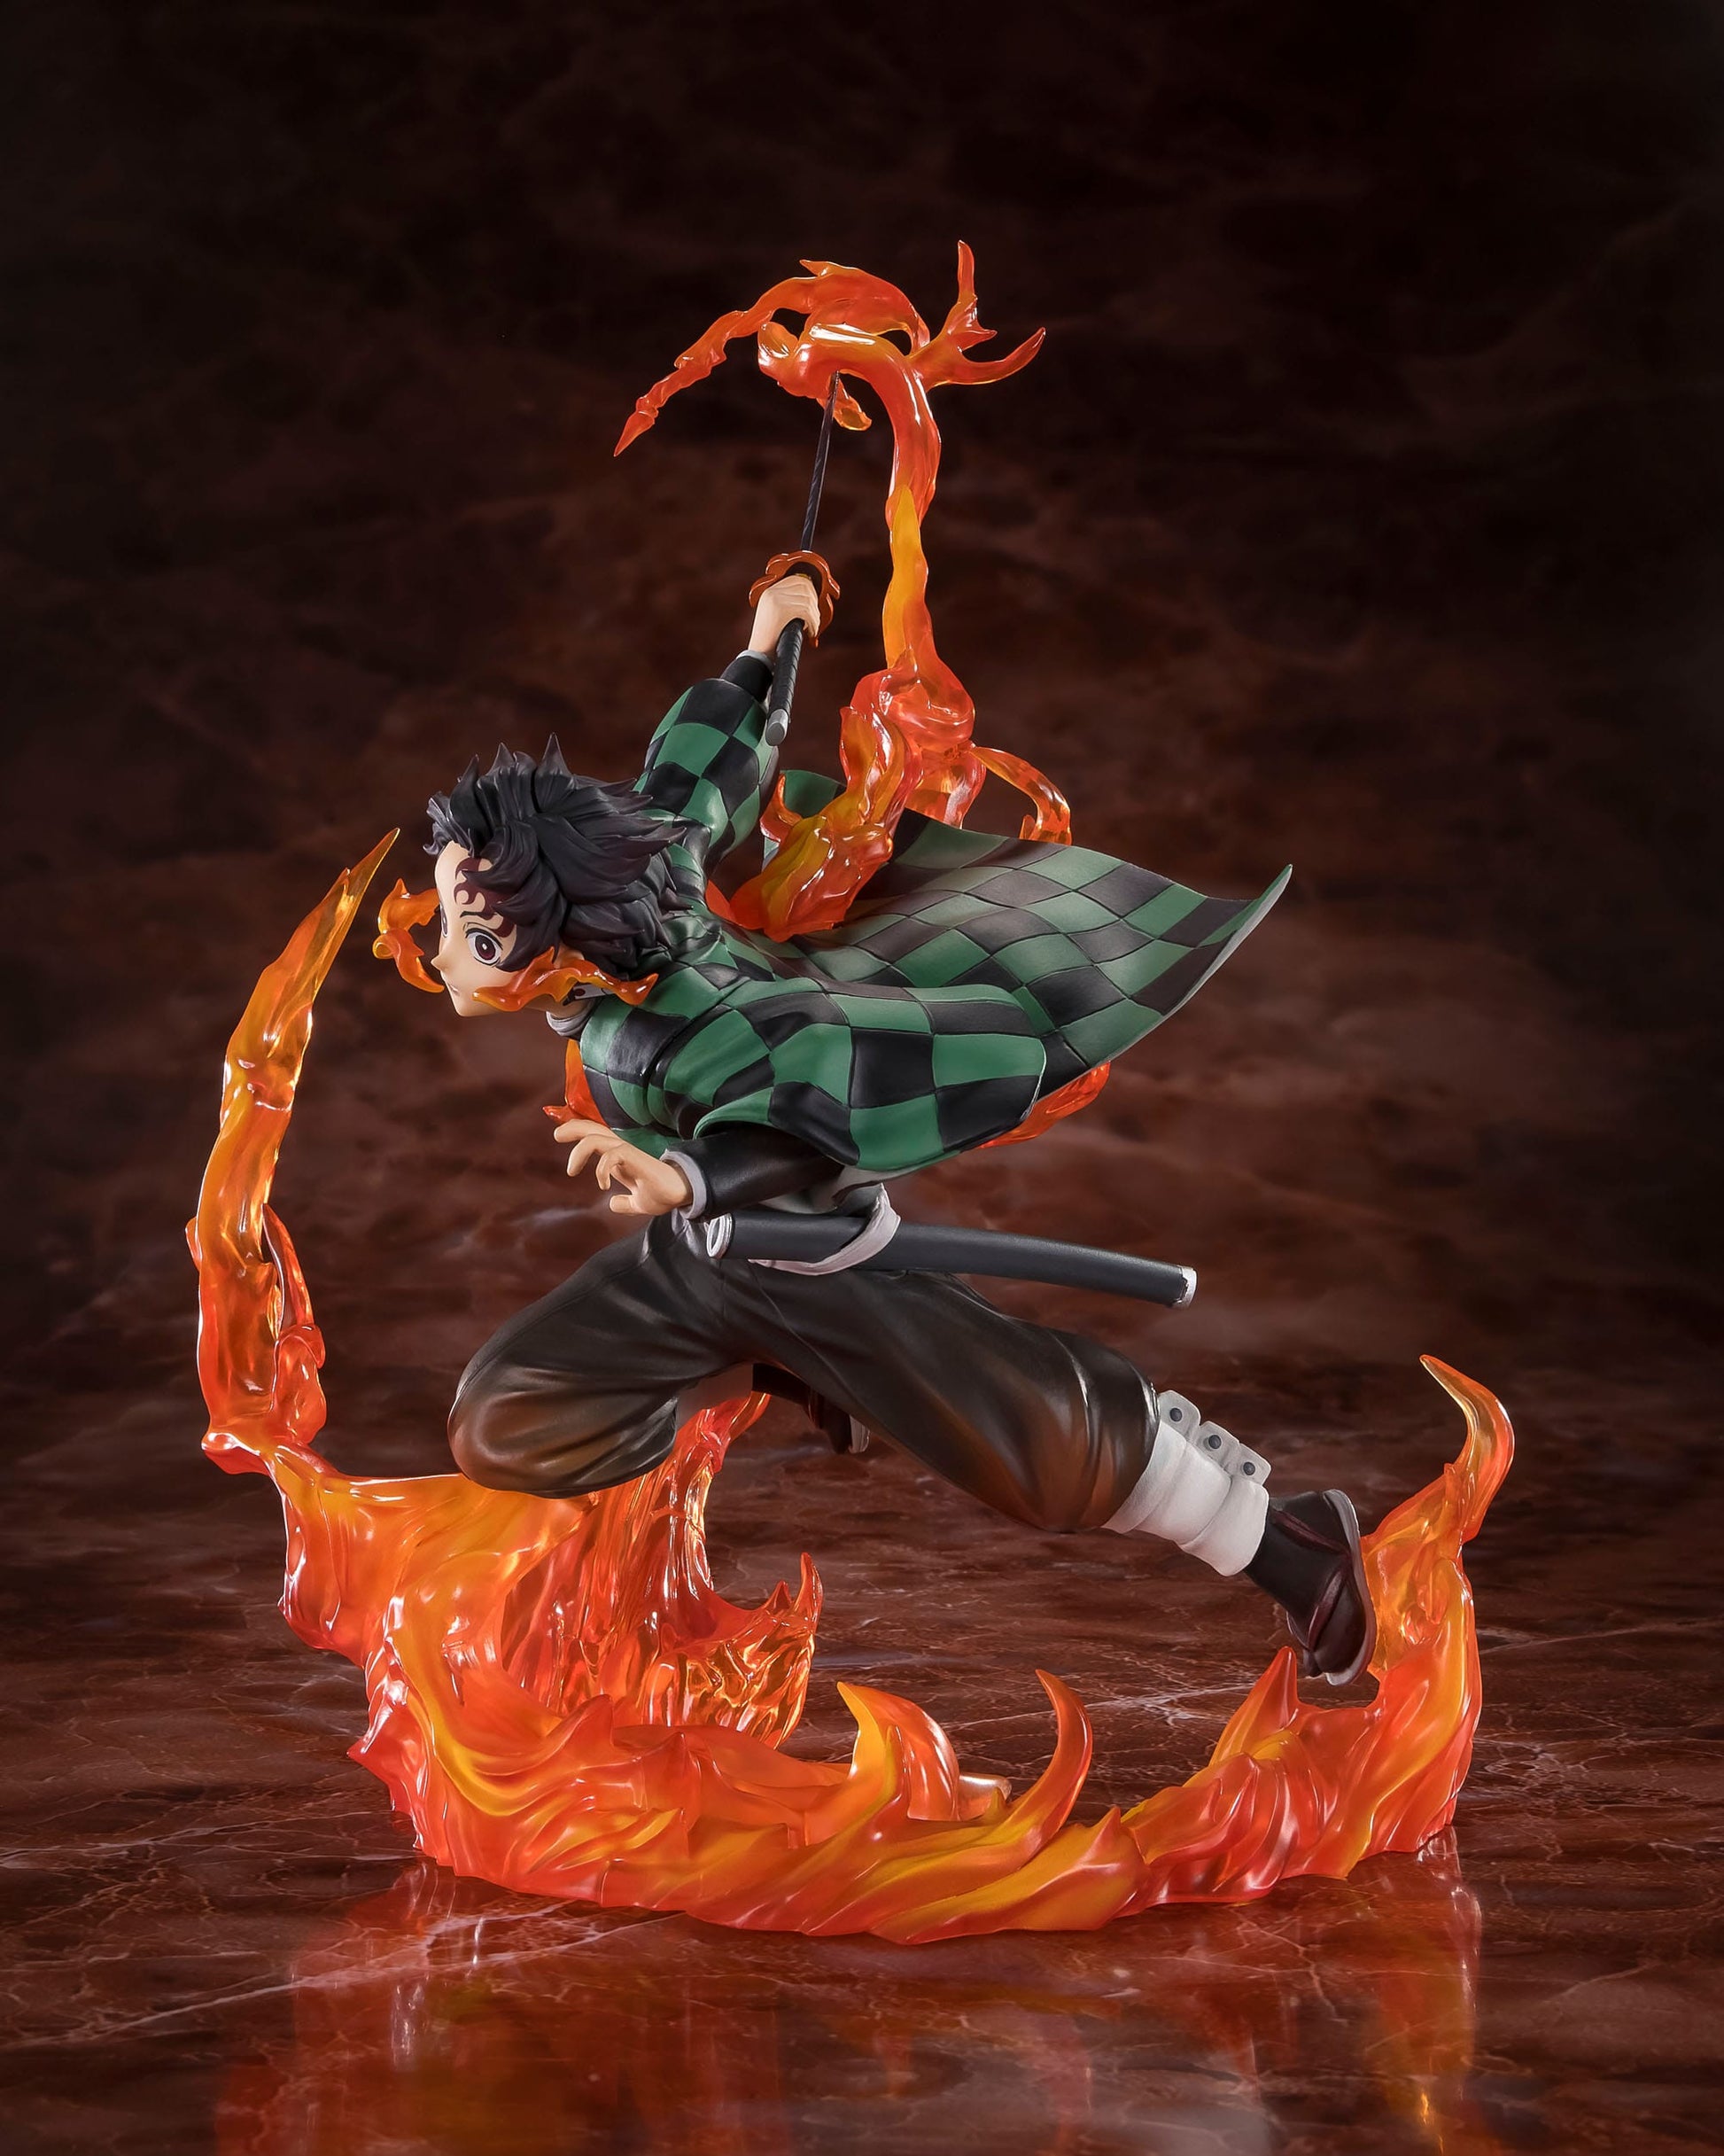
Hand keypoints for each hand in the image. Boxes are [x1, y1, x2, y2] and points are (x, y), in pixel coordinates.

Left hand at [552, 1117, 692, 1215]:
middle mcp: (621, 1150)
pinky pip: (612, 1155)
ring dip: (579, 1151)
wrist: (680, 1194)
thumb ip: (625, 1203)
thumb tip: (613, 1204)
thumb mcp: (638, 1202)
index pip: (595, 1135)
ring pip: (597, 1138)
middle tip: (556, 1135)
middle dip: (573, 1128)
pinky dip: (601, 1169)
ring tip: (571, 1171)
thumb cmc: (661, 1194)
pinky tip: (603, 1185)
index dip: (578, 1130)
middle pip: (593, 1128)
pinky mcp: (636, 1158)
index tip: (560, 1133)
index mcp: (619, 1156)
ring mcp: (628, 1153)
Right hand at [748, 573, 819, 656]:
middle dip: (815, 603)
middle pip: (805, 586)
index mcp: (770, 591)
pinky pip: (806, 612)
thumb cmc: (770, 640)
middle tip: (815, 619)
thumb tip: (811, 599)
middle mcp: (772, 592)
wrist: (759, 654)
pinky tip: (811, 632)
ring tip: (813, 628)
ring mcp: (776, 599)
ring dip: (815, 617)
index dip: (811, 592)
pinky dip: (813, 623)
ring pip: (808, 601)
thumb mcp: (775, 615)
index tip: (814, 606)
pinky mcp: (781, 610)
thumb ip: (788, 604)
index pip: (796, 579)